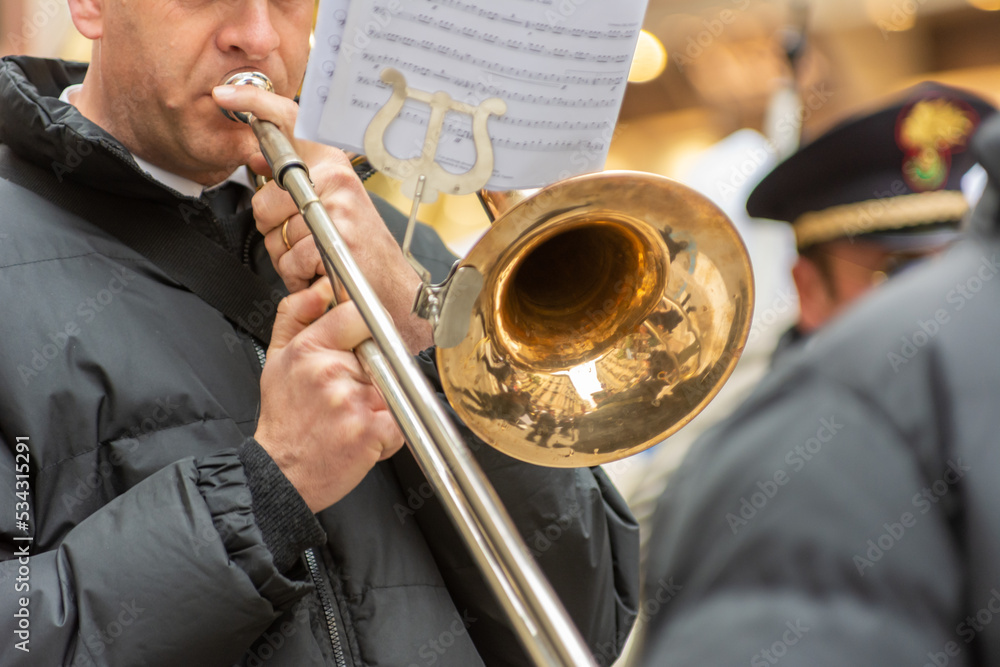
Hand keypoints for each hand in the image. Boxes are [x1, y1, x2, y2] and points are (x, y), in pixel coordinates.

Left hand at [212, 83, 432, 352]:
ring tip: (317, 262)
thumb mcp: (327, 209)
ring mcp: (339, 209)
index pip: (291, 122)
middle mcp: (337, 181)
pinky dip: (300, 278)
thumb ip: (290, 183)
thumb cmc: (362, 255)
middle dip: (273, 231)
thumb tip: (256, 156)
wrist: (393, 294)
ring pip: (276, 234)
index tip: (228, 94)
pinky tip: (322, 276)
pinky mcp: (339, 239)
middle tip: (304, 242)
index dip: (257, 103)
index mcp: (332, 167)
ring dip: (287, 259)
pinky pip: (292, 260)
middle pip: (265, 199)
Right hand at [254, 279, 404, 512]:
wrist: (281, 473)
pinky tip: (362, 438)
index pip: (358, 315)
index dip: (366, 329)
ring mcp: (353, 400)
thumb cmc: (284, 418)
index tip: (364, 342)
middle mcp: (331, 371)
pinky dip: (388, 434)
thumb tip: (323, 288)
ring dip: (381, 406)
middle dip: (372, 375)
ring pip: (392, 390)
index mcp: (310, 349)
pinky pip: (400, 422)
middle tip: (347, 395)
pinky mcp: (372, 429)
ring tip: (351, 418)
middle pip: (381, 356)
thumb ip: (296, 314)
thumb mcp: (277, 357)